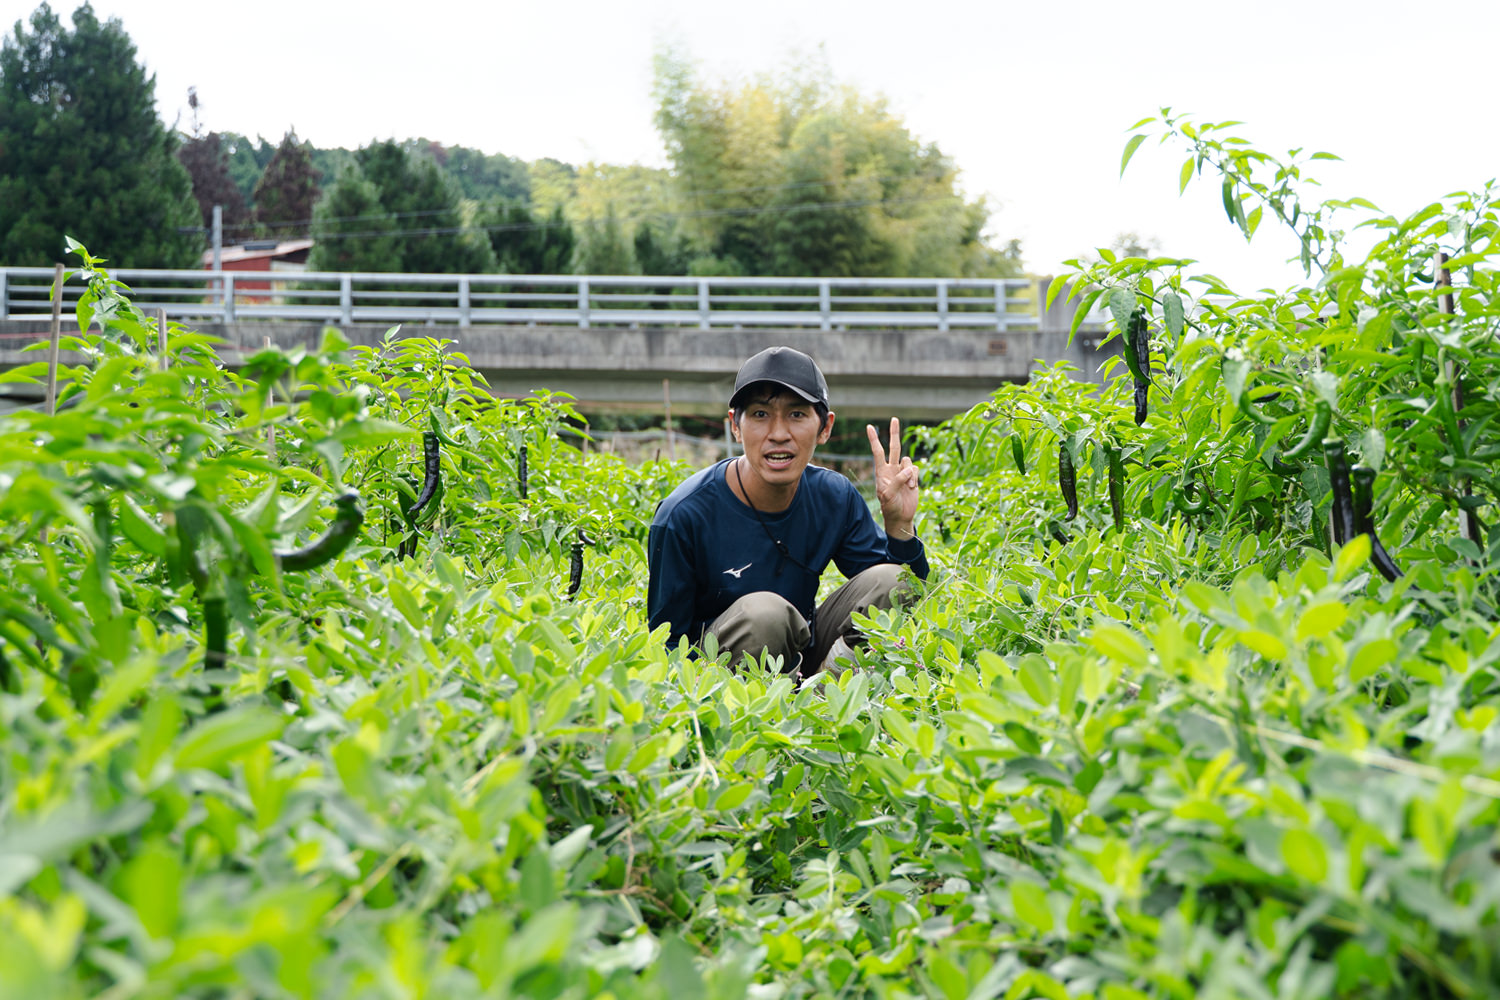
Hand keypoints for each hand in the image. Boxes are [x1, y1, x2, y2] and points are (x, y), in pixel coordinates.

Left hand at [866, 417, 918, 535]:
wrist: (901, 516)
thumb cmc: (890, 507)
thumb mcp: (889, 495)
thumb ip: (897, 481)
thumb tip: (907, 469)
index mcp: (881, 472)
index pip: (877, 452)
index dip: (874, 440)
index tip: (869, 427)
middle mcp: (891, 469)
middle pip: (894, 447)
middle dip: (894, 433)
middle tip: (894, 419)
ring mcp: (902, 472)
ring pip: (908, 461)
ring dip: (909, 473)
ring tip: (908, 487)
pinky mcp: (912, 477)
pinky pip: (915, 469)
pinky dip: (915, 478)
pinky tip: (912, 488)